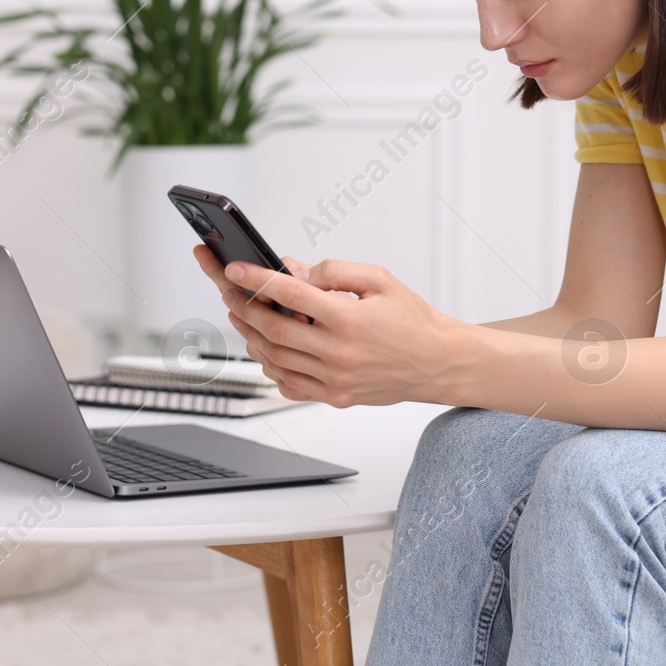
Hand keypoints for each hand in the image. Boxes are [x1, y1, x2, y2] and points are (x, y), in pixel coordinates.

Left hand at [190, 245, 464, 406]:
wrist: (437, 362)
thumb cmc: (411, 320)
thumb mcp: (380, 280)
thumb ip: (335, 271)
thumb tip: (295, 273)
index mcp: (350, 319)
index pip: (292, 295)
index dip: (258, 280)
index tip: (235, 268)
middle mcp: (340, 353)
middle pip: (275, 330)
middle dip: (244, 307)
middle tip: (229, 291)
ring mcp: (335, 379)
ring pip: (276, 359)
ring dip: (251, 336)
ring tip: (241, 316)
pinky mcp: (335, 397)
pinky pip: (289, 385)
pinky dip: (270, 367)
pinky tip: (265, 349)